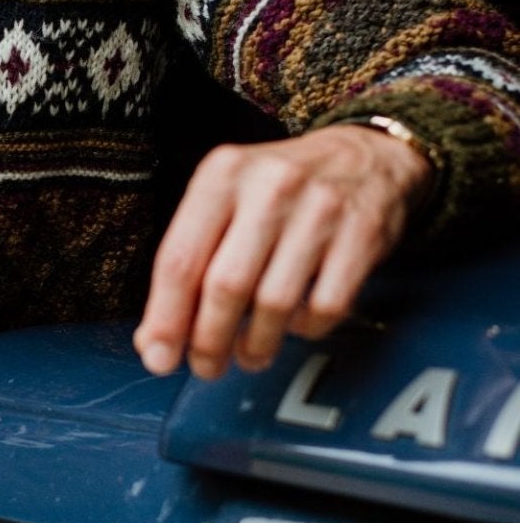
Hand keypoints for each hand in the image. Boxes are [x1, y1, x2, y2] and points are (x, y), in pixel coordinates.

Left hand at [133, 124, 432, 380]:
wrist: (366, 155)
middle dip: (209, 341)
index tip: (159, 358)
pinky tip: (294, 325)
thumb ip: (190, 261)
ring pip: (274, 303)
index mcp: (222, 175)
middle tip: (207, 367)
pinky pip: (324, 305)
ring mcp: (320, 210)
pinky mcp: (362, 235)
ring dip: (256, 345)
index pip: (180, 258)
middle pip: (225, 285)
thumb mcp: (226, 200)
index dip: (166, 318)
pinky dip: (305, 329)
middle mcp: (269, 186)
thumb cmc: (281, 189)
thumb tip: (156, 341)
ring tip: (249, 355)